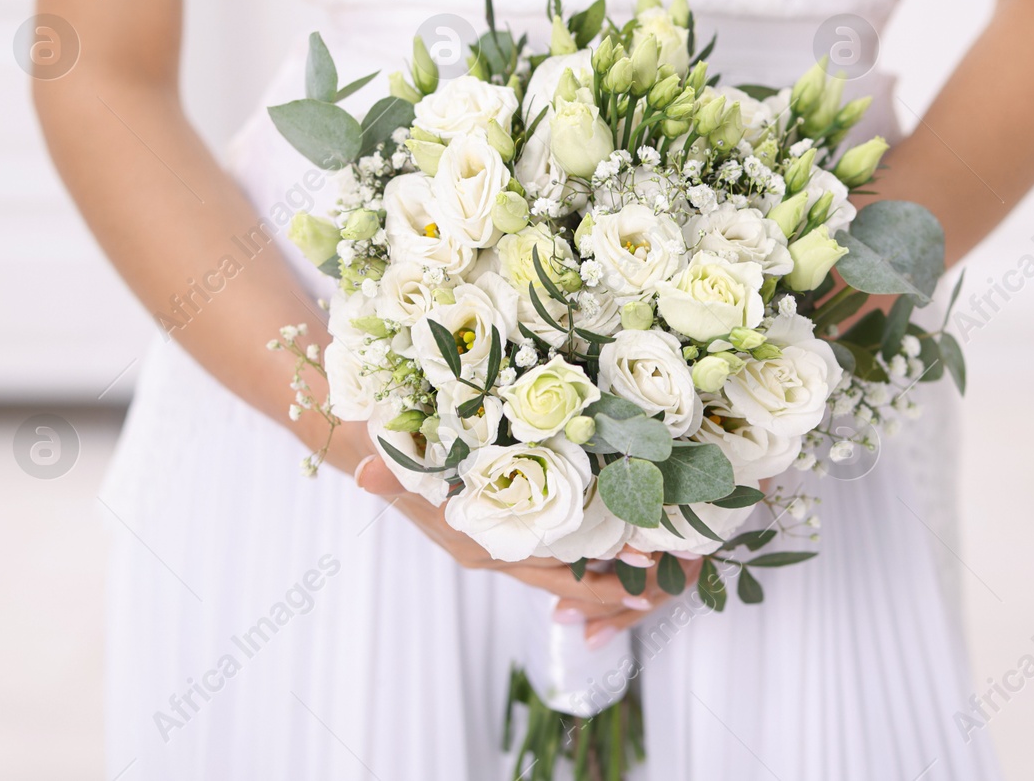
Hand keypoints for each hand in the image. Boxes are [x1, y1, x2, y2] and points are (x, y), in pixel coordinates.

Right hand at [354, 449, 665, 643]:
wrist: (374, 454)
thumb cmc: (391, 453)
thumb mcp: (391, 463)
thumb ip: (386, 473)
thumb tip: (366, 473)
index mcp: (479, 541)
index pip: (549, 562)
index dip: (594, 566)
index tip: (641, 567)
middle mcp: (495, 552)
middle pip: (566, 577)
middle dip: (613, 581)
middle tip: (667, 579)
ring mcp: (500, 545)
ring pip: (562, 570)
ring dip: (605, 572)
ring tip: (657, 575)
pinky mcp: (504, 533)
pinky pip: (551, 557)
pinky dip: (584, 557)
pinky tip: (617, 552)